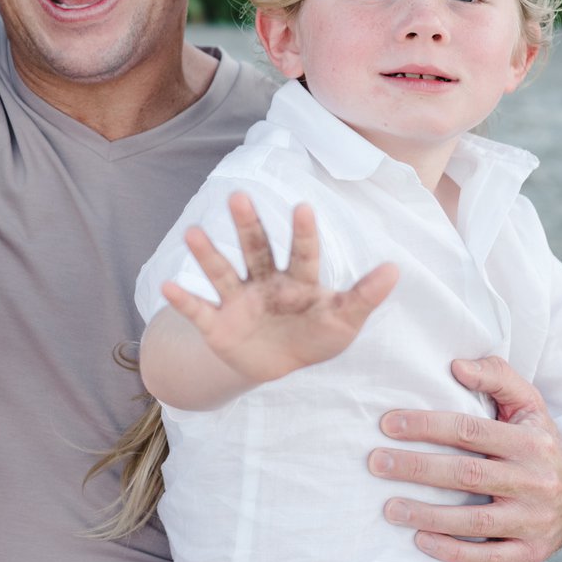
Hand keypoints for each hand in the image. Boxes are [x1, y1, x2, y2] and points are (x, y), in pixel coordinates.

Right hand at [162, 194, 398, 384]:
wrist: (276, 364)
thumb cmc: (314, 335)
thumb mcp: (343, 322)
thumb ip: (363, 297)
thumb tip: (394, 269)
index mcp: (299, 281)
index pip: (303, 254)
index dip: (303, 233)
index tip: (303, 207)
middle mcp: (265, 282)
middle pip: (256, 250)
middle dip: (248, 225)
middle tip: (239, 197)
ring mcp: (239, 301)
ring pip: (223, 273)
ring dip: (207, 254)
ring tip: (192, 232)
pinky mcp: (218, 324)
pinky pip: (199, 311)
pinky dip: (183, 301)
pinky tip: (167, 286)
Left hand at [371, 356, 561, 561]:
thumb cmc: (541, 442)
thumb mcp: (529, 404)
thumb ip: (496, 376)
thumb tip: (457, 365)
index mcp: (532, 442)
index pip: (470, 430)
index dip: (426, 426)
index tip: (387, 424)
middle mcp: (537, 481)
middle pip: (467, 474)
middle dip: (416, 468)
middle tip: (376, 463)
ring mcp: (537, 520)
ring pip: (475, 521)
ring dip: (427, 515)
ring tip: (389, 508)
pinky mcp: (534, 551)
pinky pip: (491, 557)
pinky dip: (454, 552)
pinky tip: (421, 541)